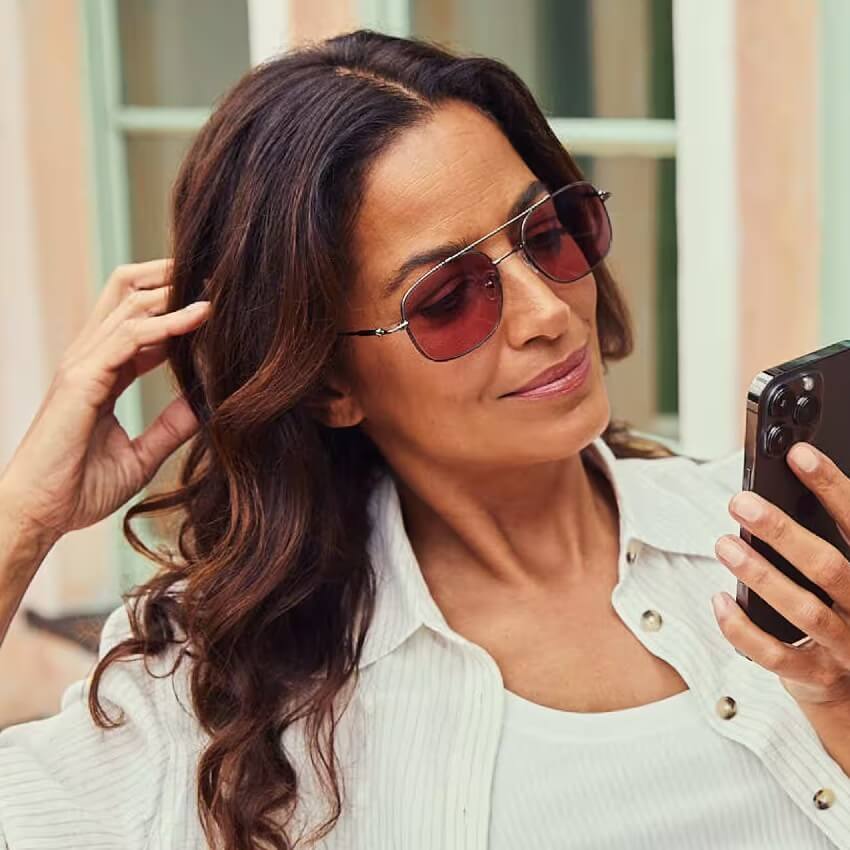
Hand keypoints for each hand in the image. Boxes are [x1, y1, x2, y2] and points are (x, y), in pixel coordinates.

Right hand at [0, 259, 210, 542]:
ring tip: (218, 283)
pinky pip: (128, 337)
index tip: (218, 299)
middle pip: (127, 292)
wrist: (41, 515)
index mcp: (102, 372)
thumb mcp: (141, 454)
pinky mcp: (80, 378)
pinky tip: (200, 316)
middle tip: (217, 272)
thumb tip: (206, 407)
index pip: (139, 320)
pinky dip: (167, 323)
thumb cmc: (79, 488)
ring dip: (175, 290)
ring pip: (130, 304)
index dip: (177, 304)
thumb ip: (171, 426)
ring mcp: (82, 364)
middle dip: (171, 276)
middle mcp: (90, 358)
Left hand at [712, 441, 849, 710]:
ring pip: (804, 610)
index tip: (799, 454)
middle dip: (783, 532)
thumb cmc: (842, 611)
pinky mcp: (817, 676)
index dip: (833, 487)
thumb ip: (825, 537)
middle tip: (741, 503)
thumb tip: (786, 481)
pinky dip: (743, 628)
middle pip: (830, 567)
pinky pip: (776, 655)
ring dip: (760, 574)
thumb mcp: (844, 572)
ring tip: (724, 544)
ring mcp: (845, 646)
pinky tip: (719, 600)